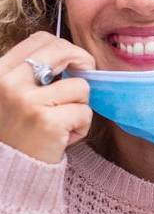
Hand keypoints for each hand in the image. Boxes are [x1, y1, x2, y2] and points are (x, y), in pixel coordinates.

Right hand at [0, 31, 94, 162]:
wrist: (9, 174)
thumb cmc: (18, 132)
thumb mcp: (12, 95)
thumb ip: (32, 73)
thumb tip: (70, 54)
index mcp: (0, 73)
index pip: (40, 39)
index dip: (65, 47)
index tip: (73, 62)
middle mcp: (8, 83)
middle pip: (63, 51)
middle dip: (83, 61)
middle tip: (85, 75)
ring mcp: (27, 102)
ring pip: (80, 86)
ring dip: (79, 105)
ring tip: (62, 122)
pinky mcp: (47, 121)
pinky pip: (84, 111)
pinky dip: (81, 126)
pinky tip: (63, 138)